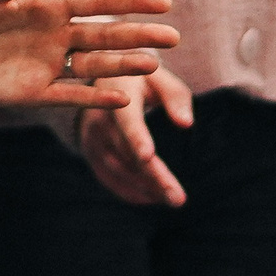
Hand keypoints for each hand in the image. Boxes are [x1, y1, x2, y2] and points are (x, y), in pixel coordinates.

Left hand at [0, 0, 177, 109]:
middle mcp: (53, 33)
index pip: (98, 2)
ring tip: (154, 65)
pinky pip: (70, 96)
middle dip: (140, 35)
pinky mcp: (31, 91)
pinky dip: (94, 98)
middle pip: (106, 35)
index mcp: (47, 3)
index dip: (131, 2)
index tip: (164, 2)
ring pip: (95, 66)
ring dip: (123, 66)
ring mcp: (45, 63)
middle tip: (174, 37)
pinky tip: (120, 99)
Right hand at [77, 65, 193, 205]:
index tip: (149, 156)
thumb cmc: (139, 79)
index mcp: (118, 92)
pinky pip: (108, 178)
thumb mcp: (159, 76)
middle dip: (153, 177)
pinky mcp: (89, 152)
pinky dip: (129, 192)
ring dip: (145, 188)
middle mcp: (98, 116)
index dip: (137, 137)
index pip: (127, 119)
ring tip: (173, 199)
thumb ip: (175, 96)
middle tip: (177, 199)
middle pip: (126, 152)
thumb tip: (186, 124)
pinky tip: (152, 199)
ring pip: (118, 169)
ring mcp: (91, 137)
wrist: (102, 81)